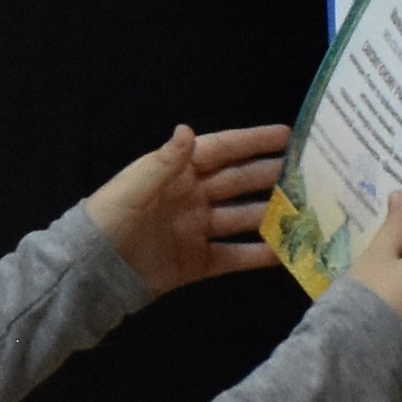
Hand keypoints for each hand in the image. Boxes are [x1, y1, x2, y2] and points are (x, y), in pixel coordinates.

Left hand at [84, 121, 290, 293]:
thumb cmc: (109, 219)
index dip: (253, 141)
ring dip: (271, 214)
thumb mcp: (135, 186)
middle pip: (239, 182)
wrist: (92, 271)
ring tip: (306, 211)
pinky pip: (234, 256)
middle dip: (271, 175)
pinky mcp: (197, 262)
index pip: (222, 150)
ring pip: (242, 218)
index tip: (288, 135)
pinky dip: (258, 255)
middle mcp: (192, 197)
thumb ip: (165, 161)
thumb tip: (188, 130)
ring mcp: (197, 230)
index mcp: (177, 172)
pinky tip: (285, 254)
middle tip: (309, 171)